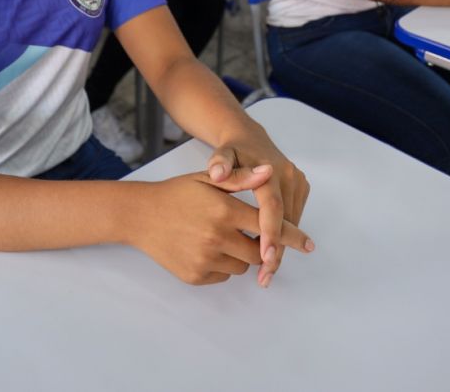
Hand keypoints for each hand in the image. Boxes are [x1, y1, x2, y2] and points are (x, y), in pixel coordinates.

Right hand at [132, 169, 312, 286]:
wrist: (140, 215)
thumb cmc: (177, 193)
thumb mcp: (209, 179)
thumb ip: (241, 178)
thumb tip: (269, 172)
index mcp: (224, 210)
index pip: (268, 224)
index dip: (290, 234)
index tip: (309, 244)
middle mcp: (216, 237)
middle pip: (258, 251)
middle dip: (261, 244)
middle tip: (252, 233)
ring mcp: (205, 259)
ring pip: (242, 265)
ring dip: (241, 254)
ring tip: (222, 236)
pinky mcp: (195, 276)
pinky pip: (223, 275)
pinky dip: (223, 264)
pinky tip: (207, 247)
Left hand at [205, 131, 311, 286]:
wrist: (250, 137)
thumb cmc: (233, 150)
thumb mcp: (222, 153)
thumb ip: (219, 163)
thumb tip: (217, 173)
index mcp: (270, 170)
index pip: (272, 206)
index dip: (270, 232)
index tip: (264, 257)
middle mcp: (288, 177)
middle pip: (286, 220)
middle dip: (276, 251)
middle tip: (264, 278)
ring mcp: (297, 183)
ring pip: (291, 223)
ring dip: (281, 249)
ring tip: (266, 274)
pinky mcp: (300, 190)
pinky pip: (292, 218)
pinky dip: (283, 238)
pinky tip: (270, 255)